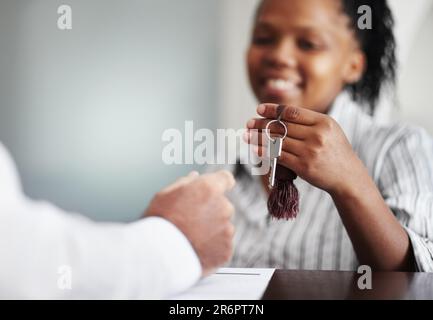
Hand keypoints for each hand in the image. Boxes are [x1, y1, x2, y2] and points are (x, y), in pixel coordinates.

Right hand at [145, 170, 235, 275]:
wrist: (159, 255)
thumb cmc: (159, 223)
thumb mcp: (165, 195)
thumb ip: (185, 183)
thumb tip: (195, 177)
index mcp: (209, 189)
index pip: (226, 179)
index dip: (220, 184)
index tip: (215, 190)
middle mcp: (223, 207)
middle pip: (223, 205)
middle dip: (211, 211)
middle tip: (190, 222)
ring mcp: (227, 230)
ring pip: (223, 227)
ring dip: (212, 230)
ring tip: (190, 238)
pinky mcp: (226, 250)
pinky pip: (222, 246)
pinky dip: (212, 248)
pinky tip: (196, 249)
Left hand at [245, 103, 366, 195]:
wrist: (348, 177)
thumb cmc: (335, 152)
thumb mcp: (330, 130)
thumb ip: (309, 122)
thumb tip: (279, 116)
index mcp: (323, 122)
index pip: (292, 112)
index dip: (273, 110)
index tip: (259, 109)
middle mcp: (317, 134)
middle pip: (282, 126)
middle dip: (261, 124)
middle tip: (248, 123)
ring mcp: (310, 151)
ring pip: (277, 141)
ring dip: (258, 137)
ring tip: (246, 135)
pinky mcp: (303, 166)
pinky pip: (279, 156)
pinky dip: (264, 151)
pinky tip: (255, 148)